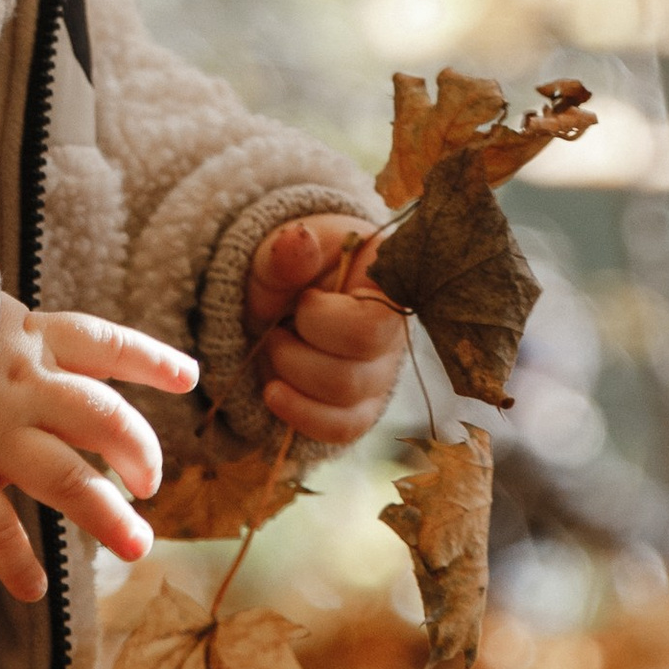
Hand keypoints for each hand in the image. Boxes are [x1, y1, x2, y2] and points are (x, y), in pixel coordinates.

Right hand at [0, 296, 195, 600]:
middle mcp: (20, 386)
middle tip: (152, 486)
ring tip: (137, 548)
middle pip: (103, 417)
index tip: (190, 377)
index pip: (103, 343)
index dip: (149, 359)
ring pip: (67, 478)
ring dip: (107, 515)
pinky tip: (33, 587)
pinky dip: (17, 561)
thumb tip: (26, 343)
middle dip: (140, 452)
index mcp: (25, 339)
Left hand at [244, 216, 400, 445]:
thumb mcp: (277, 254)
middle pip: (354, 373)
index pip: (374, 326)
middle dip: (296, 352)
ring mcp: (382, 373)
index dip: (325, 320)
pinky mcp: (363, 405)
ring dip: (292, 375)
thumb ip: (286, 253)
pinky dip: (300, 414)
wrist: (278, 300)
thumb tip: (298, 239)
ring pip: (344, 402)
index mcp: (385, 284)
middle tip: (278, 325)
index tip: (304, 299)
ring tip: (277, 345)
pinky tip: (274, 392)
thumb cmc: (287, 271)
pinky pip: (342, 429)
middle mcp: (394, 333)